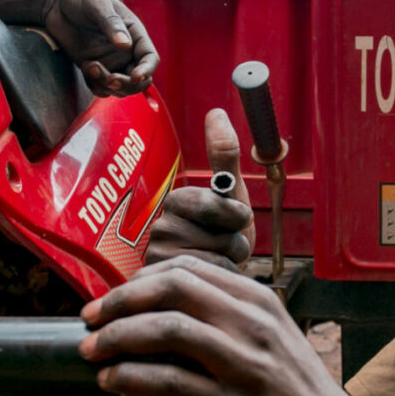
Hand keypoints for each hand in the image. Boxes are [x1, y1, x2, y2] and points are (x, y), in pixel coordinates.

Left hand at [40, 0, 158, 96]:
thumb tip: (125, 45)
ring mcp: (109, 61)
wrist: (55, 1)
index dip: (147, 70)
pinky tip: (85, 69)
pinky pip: (101, 88)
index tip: (135, 78)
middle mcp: (126, 51)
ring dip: (107, 85)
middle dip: (126, 84)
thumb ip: (111, 24)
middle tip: (110, 80)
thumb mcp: (97, 4)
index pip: (149, 58)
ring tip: (89, 66)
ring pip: (119, 87)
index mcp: (134, 33)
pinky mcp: (93, 68)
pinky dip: (96, 86)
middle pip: (138, 80)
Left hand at [79, 256, 372, 395]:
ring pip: (166, 330)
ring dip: (117, 338)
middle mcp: (253, 324)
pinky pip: (170, 381)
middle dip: (120, 301)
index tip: (114, 297)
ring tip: (92, 351)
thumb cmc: (297, 392)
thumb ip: (230, 317)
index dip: (139, 280)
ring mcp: (244, 363)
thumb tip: (165, 312)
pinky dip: (131, 377)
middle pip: (172, 289)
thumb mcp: (274, 337)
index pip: (187, 269)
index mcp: (259, 302)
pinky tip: (112, 381)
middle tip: (91, 318)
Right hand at [146, 109, 256, 267]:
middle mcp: (160, 225)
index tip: (233, 219)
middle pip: (222, 234)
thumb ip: (224, 156)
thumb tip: (216, 112)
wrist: (210, 278)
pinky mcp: (164, 282)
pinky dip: (221, 276)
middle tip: (223, 243)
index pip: (216, 206)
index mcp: (177, 200)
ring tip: (215, 259)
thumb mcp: (229, 193)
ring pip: (219, 256)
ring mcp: (158, 255)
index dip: (236, 216)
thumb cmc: (220, 234)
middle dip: (234, 242)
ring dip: (229, 260)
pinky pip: (212, 276)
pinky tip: (209, 276)